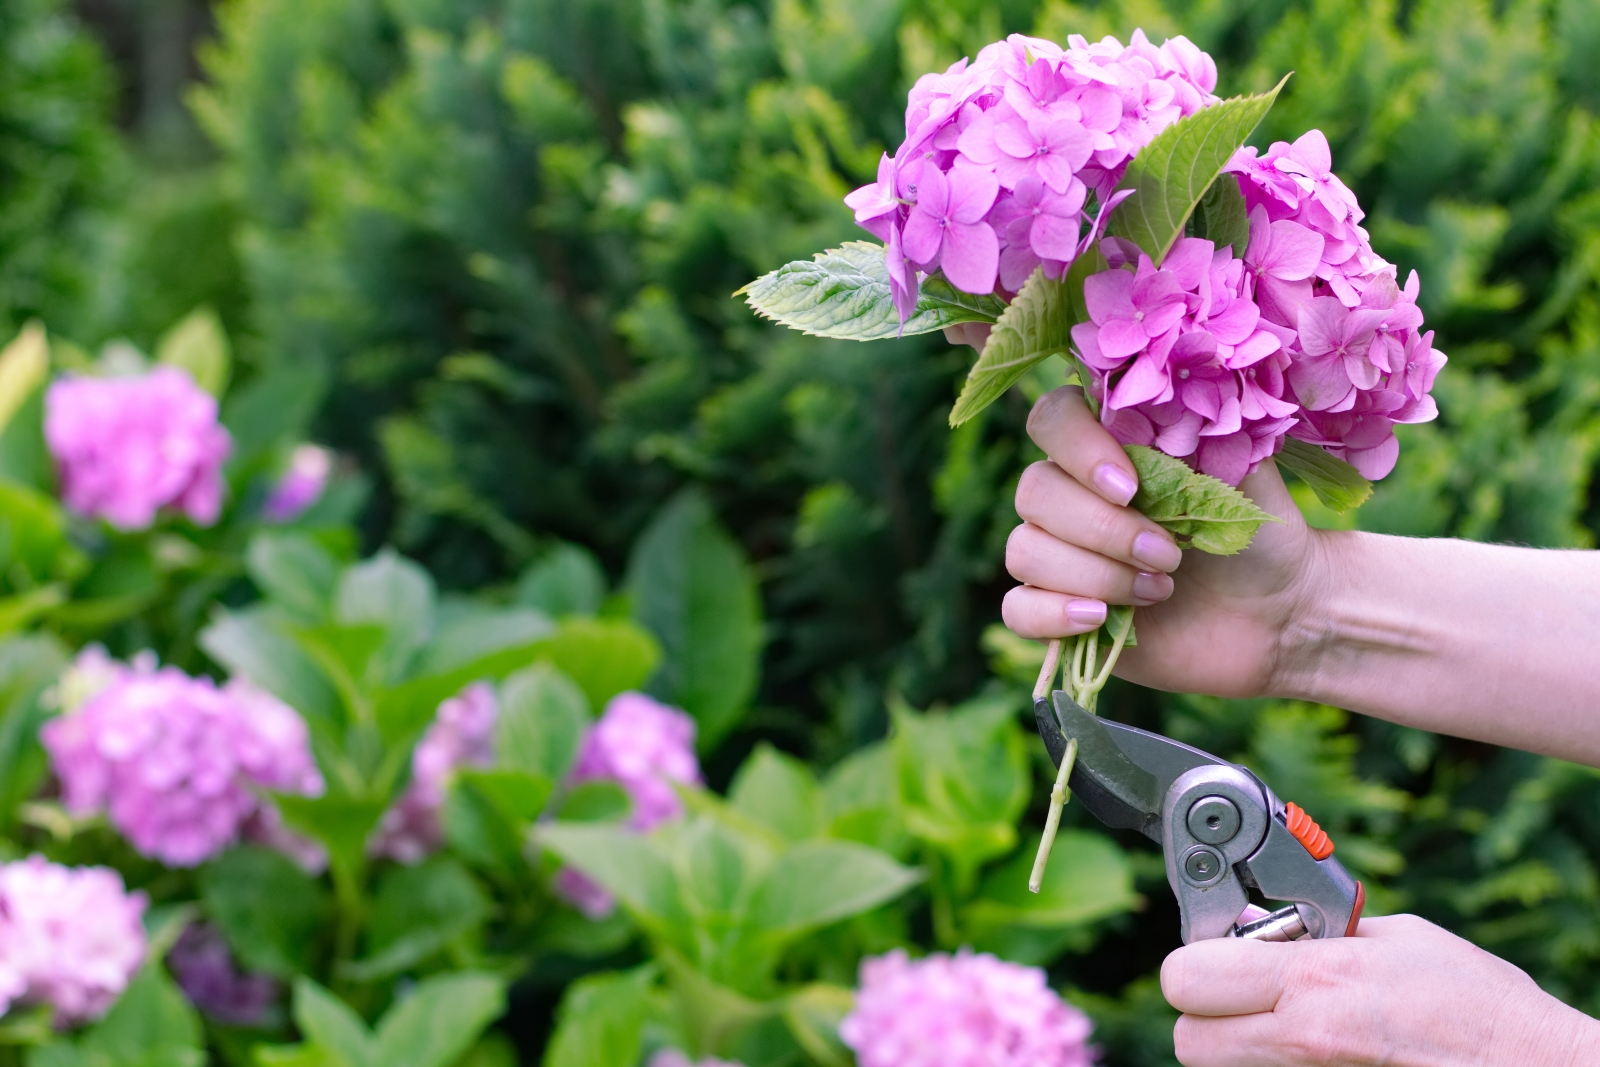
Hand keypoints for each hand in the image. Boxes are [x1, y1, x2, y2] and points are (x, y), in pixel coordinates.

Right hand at [1002, 386, 1323, 698]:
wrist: (1279, 618)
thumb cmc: (1258, 538)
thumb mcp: (1240, 472)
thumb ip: (1195, 426)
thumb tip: (1162, 389)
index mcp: (1108, 450)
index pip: (1053, 419)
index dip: (1077, 448)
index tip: (1132, 486)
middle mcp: (1073, 497)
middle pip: (1033, 491)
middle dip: (1103, 528)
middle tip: (1171, 554)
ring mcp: (1059, 557)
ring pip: (1025, 551)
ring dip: (1095, 574)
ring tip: (1161, 589)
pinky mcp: (1056, 615)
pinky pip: (1017, 609)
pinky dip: (1053, 613)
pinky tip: (1101, 617)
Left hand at [1161, 914, 1599, 1066]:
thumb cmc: (1480, 1006)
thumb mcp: (1395, 938)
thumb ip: (1320, 933)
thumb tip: (1270, 925)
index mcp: (1315, 983)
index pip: (1185, 977)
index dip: (1195, 966)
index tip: (1218, 957)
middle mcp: (1303, 1043)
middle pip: (1186, 1041)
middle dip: (1206, 1017)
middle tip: (1246, 1000)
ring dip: (1242, 1048)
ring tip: (1297, 1028)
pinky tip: (1325, 1054)